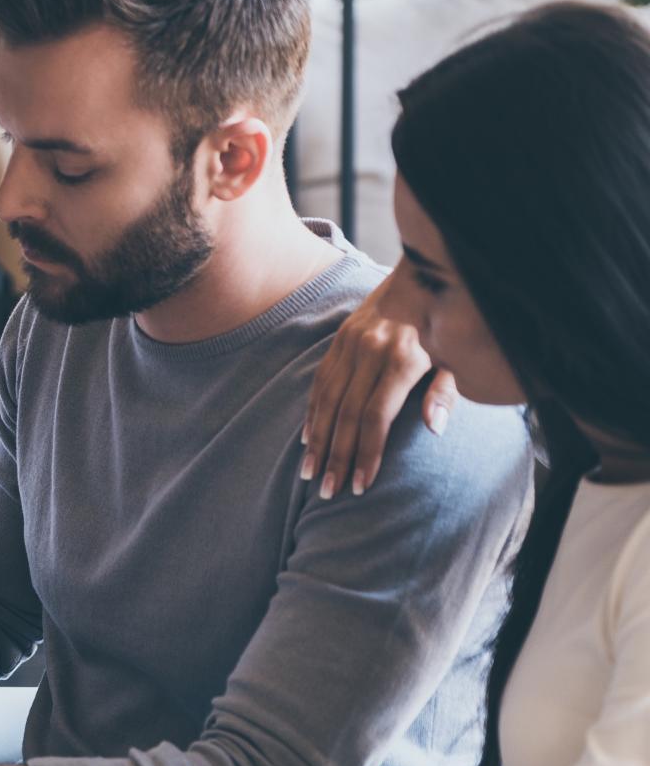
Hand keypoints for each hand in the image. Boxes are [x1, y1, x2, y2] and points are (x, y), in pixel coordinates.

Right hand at [302, 270, 457, 498]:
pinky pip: (320, 381)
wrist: (427, 275)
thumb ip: (445, 393)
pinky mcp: (340, 338)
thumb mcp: (457, 358)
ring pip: (327, 400)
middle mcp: (371, 351)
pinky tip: (308, 438)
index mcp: (403, 359)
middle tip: (329, 490)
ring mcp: (351, 343)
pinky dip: (313, 412)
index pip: (376, 416)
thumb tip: (435, 430)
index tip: (361, 485)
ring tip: (311, 473)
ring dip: (318, 440)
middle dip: (337, 456)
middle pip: (347, 414)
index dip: (366, 453)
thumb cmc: (450, 327)